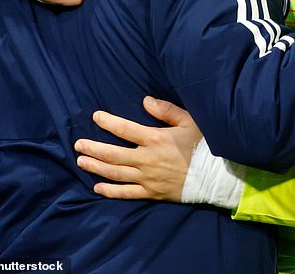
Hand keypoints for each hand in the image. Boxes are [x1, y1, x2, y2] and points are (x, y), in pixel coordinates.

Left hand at [74, 96, 202, 200]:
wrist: (215, 176)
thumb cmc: (203, 145)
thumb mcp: (189, 121)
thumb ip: (166, 110)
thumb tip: (145, 100)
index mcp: (155, 138)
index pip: (125, 129)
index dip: (108, 122)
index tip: (96, 116)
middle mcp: (147, 159)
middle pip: (113, 154)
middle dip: (93, 148)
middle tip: (78, 144)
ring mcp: (147, 178)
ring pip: (115, 173)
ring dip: (96, 167)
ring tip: (81, 162)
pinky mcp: (151, 193)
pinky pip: (126, 193)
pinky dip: (110, 190)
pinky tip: (97, 187)